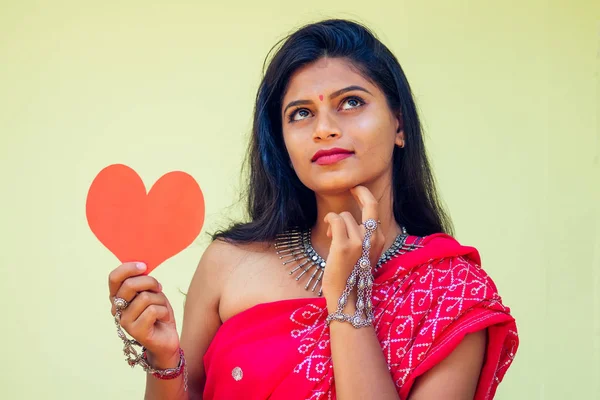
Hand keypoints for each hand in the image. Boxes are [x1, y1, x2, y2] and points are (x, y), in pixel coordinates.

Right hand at [108, 262, 179, 367]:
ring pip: (144, 297)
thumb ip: (144, 282)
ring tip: (161, 309)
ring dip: (160, 300)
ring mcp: (124, 321)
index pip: (114, 278)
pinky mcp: (135, 331)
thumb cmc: (159, 313)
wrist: (167, 339)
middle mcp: (117, 309)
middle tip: (159, 288)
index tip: (144, 266)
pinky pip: (152, 311)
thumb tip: (142, 266)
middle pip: (129, 285)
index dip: (128, 268)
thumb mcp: (152, 293)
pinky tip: (163, 319)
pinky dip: (163, 312)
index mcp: (118, 297)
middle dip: (150, 282)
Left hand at [321, 186, 384, 308]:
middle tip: (352, 188)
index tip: (357, 190)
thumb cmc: (351, 276)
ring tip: (333, 238)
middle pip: (369, 205)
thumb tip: (349, 218)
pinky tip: (329, 234)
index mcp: (379, 240)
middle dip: (361, 192)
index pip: (376, 209)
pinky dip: (330, 221)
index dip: (366, 195)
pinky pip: (336, 219)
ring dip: (335, 223)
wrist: (347, 298)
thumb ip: (363, 236)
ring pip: (345, 216)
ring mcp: (360, 242)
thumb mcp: (363, 254)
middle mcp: (373, 239)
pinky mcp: (345, 245)